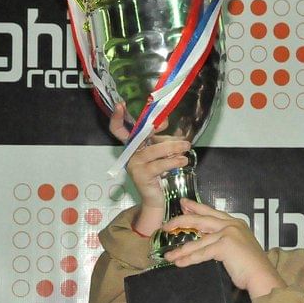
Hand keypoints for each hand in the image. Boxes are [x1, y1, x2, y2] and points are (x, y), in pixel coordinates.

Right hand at [110, 104, 190, 235]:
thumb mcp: (162, 152)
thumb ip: (163, 139)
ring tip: (186, 146)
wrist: (157, 198)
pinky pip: (160, 165)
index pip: (119, 129)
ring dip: (173, 147)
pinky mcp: (142, 176)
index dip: (117, 117)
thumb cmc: (160, 173)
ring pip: (154, 150)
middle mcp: (131, 154)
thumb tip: (171, 125)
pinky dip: (174, 161)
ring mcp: (134, 165)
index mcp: (133, 146)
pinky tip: (183, 160)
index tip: (121, 104)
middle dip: (154, 128)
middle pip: (139, 136)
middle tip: (167, 123)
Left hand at [163, 199, 286, 298]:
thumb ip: (224, 240)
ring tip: (168, 255)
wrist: (262, 276)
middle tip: (166, 225)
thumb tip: (206, 241)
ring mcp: (228, 233)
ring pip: (198, 241)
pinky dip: (188, 259)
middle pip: (201, 220)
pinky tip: (179, 263)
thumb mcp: (238, 247)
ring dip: (181, 250)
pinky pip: (201, 253)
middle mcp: (232, 224)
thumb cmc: (251, 267)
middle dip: (181, 221)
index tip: (183, 204)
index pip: (211, 212)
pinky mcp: (225, 246)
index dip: (196, 208)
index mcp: (236, 223)